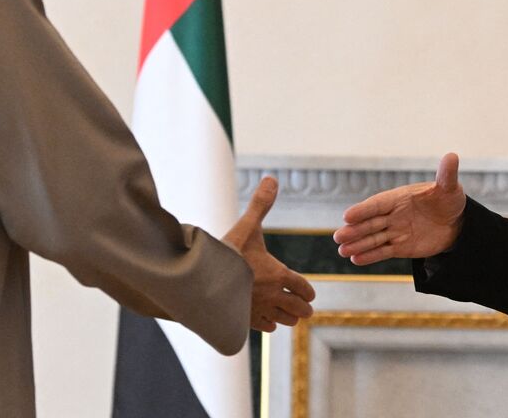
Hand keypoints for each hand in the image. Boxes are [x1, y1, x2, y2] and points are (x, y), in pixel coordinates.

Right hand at [223, 176, 315, 331]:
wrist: (200, 278)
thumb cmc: (226, 251)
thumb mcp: (246, 226)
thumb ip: (260, 204)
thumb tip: (271, 178)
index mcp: (278, 274)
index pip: (305, 289)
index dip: (308, 291)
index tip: (308, 292)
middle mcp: (272, 295)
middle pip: (299, 309)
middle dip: (303, 307)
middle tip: (305, 307)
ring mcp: (259, 310)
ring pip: (285, 321)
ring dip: (289, 317)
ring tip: (289, 313)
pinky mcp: (244, 320)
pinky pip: (266, 328)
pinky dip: (270, 324)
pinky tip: (266, 318)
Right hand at [333, 153, 465, 265]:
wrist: (456, 222)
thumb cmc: (449, 200)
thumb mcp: (450, 188)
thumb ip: (446, 175)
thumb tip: (452, 156)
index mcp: (399, 198)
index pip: (378, 204)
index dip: (363, 210)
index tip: (347, 216)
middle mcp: (393, 214)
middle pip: (370, 223)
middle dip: (354, 230)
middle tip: (338, 236)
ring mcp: (395, 231)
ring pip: (373, 239)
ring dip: (358, 245)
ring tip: (342, 251)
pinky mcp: (400, 246)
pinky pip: (383, 251)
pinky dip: (370, 256)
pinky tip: (355, 259)